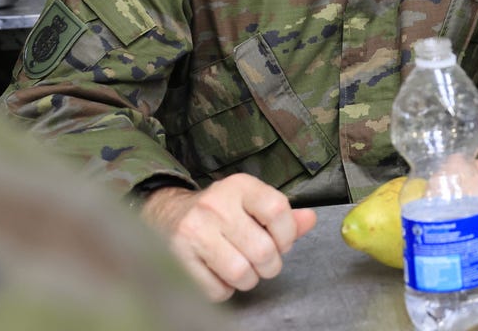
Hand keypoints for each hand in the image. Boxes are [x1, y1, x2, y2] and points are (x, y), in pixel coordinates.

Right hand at [141, 173, 316, 301]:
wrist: (166, 215)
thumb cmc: (219, 212)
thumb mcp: (251, 203)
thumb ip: (283, 214)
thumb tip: (311, 219)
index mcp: (240, 186)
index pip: (278, 210)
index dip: (288, 235)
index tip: (282, 243)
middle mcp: (215, 205)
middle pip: (263, 250)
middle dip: (270, 265)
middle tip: (264, 262)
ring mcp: (194, 231)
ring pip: (241, 273)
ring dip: (248, 279)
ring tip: (242, 269)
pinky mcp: (178, 257)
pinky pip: (217, 289)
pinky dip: (225, 289)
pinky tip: (219, 274)